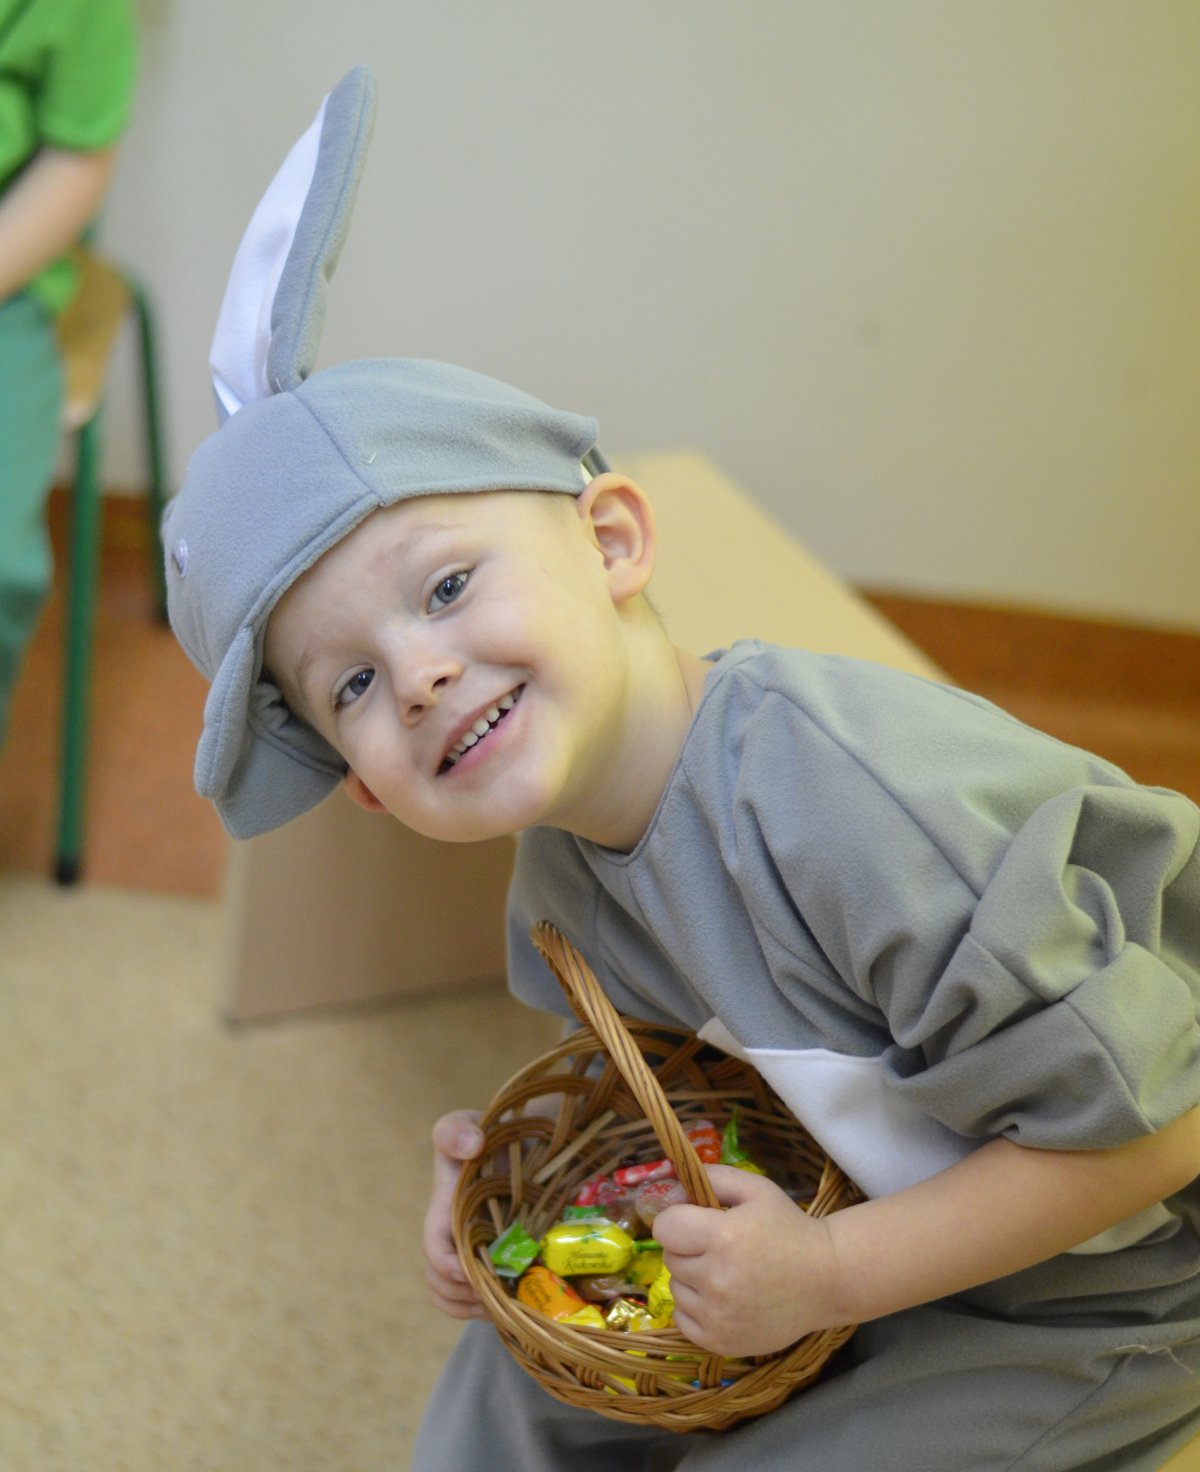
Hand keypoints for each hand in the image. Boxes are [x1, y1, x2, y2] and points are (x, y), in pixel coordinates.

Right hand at [422, 1109, 485, 1318]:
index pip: (434, 1249)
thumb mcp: (468, 1122)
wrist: (516, 1143)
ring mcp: (465, 1251)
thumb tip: (470, 1146)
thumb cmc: (489, 1134)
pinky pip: (469, 1299)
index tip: (479, 1274)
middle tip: (499, 1296)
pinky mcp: (484, 1260)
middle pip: (438, 1283)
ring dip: (471, 1308)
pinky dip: (482, 1310)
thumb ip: (457, 1128)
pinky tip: (506, 1304)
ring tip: (503, 1306)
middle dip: (463, 1296)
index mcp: (442, 1210)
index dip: (451, 1269)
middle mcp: (449, 1236)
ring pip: (450, 1297)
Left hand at [651, 1165, 841, 1355]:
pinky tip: (723, 1299)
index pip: (664, 1227)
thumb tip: (671, 1189)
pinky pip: (682, 1319)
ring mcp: (717, 1315)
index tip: (696, 1221)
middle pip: (670, 1257)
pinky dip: (695, 1308)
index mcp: (722, 1237)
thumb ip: (711, 1179)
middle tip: (719, 1248)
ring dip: (692, 1279)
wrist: (826, 1280)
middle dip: (688, 1248)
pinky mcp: (720, 1342)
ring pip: (676, 1288)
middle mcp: (716, 1279)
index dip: (677, 1220)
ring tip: (727, 1274)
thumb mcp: (755, 1189)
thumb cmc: (788, 1228)